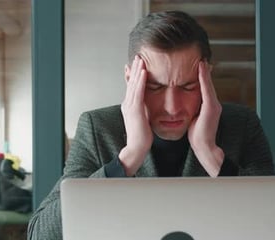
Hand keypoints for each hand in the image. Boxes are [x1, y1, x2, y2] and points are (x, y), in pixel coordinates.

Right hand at [119, 55, 152, 175]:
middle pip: (131, 82)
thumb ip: (143, 110)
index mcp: (129, 105)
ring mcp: (130, 106)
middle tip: (138, 56)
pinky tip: (143, 72)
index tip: (137, 64)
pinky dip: (141, 81)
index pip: (131, 87)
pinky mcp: (135, 110)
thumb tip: (147, 104)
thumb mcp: (142, 119)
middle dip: (135, 69)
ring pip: (134, 84)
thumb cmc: (141, 137)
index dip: (133, 75)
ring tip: (141, 59)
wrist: (136, 148)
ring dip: (137, 71)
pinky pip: (138, 92)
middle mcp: (127, 103)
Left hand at [188, 61, 223, 176]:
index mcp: (208, 106)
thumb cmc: (198, 136)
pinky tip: (201, 69)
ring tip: (201, 60)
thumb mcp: (194, 119)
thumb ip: (193, 110)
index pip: (204, 88)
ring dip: (205, 72)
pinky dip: (204, 79)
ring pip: (208, 84)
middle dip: (204, 71)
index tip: (198, 66)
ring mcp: (214, 105)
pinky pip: (207, 90)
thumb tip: (186, 106)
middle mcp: (214, 104)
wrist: (205, 147)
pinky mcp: (212, 108)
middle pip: (208, 84)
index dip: (201, 77)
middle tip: (201, 58)